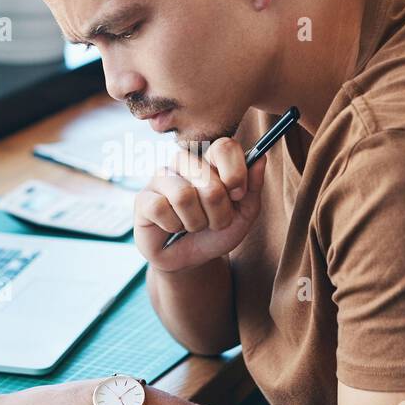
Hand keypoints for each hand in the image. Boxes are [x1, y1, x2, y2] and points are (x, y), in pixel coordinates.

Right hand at [135, 137, 266, 272]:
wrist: (191, 257)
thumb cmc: (216, 230)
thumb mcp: (244, 214)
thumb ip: (253, 186)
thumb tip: (261, 157)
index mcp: (210, 159)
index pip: (224, 147)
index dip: (236, 175)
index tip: (237, 195)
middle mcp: (184, 162)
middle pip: (207, 179)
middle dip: (218, 212)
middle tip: (214, 221)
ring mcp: (161, 177)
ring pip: (184, 195)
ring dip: (196, 222)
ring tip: (194, 226)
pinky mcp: (143, 198)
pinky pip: (161, 208)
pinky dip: (174, 226)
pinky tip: (172, 227)